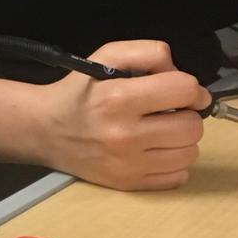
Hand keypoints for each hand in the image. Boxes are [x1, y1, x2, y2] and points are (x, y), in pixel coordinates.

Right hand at [38, 40, 209, 189]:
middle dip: (187, 115)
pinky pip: (178, 177)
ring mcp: (127, 164)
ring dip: (182, 140)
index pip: (184, 90)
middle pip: (192, 127)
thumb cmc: (79, 91)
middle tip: (169, 112)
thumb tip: (181, 76)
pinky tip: (156, 151)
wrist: (46, 130)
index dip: (192, 89)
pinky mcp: (128, 184)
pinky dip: (174, 163)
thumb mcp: (108, 55)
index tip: (184, 92)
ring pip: (189, 154)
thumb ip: (149, 53)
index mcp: (119, 98)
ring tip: (161, 132)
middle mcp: (124, 135)